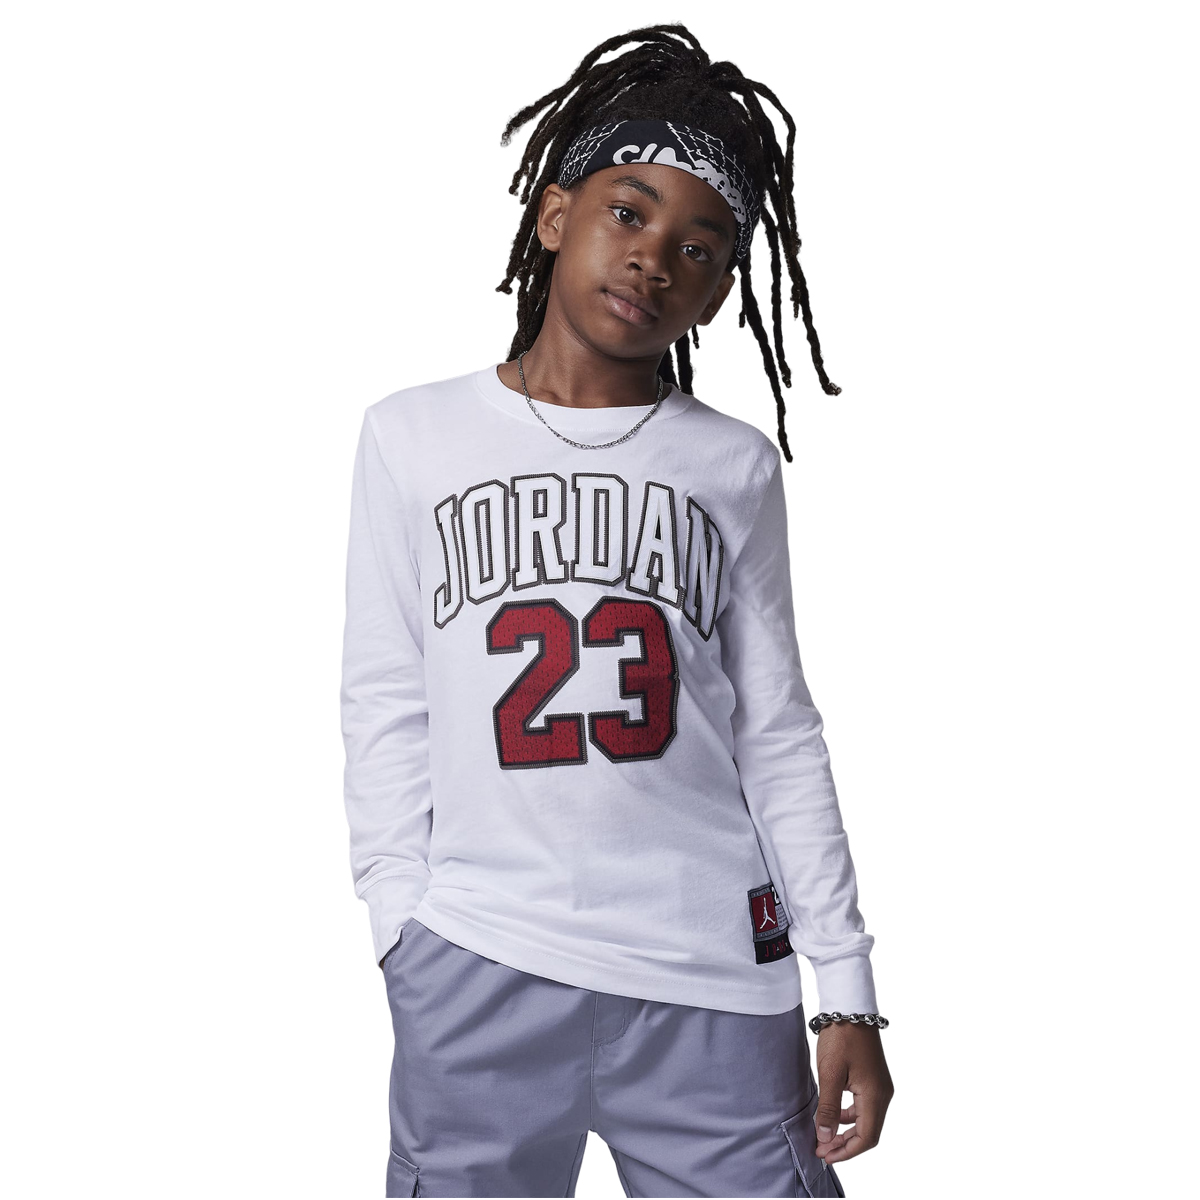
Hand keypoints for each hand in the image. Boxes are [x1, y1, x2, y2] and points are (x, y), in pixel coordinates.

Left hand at [813, 1021, 893, 1164]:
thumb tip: (826, 1138)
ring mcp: (881, 1087)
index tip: (824, 1154)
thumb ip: (829, 1108)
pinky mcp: (874, 1080)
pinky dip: (850, 1117)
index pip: (867, 1137)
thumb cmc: (841, 1038)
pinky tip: (834, 1115)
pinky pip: (865, 1107)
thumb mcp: (830, 1074)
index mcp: (875, 1096)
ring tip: (825, 1136)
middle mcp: (883, 1094)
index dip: (846, 1151)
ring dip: (847, 1131)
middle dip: (845, 1145)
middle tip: (822, 1149)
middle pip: (869, 1132)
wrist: (850, 1008)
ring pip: (867, 1121)